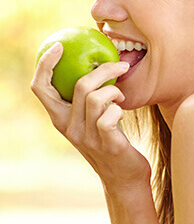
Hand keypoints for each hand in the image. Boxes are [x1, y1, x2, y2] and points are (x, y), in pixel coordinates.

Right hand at [31, 42, 150, 192]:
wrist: (123, 177)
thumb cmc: (108, 140)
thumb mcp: (90, 119)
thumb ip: (86, 99)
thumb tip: (95, 65)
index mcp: (60, 118)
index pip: (41, 88)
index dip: (45, 65)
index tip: (58, 46)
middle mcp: (68, 128)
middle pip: (77, 86)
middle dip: (103, 69)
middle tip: (120, 64)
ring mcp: (86, 138)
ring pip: (94, 98)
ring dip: (114, 89)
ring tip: (121, 93)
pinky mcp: (107, 145)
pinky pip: (109, 117)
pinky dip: (119, 107)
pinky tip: (122, 110)